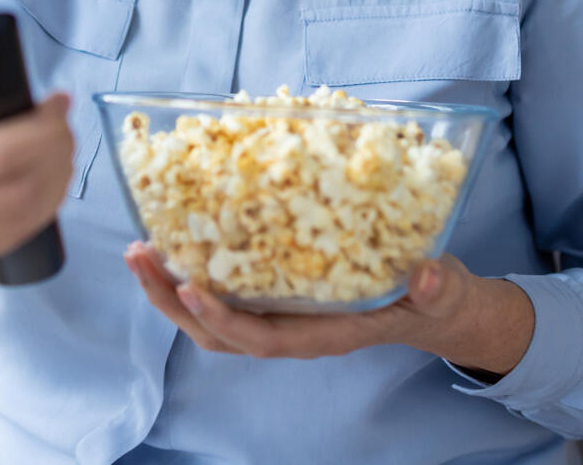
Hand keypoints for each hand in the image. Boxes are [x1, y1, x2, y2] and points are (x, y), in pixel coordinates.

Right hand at [0, 38, 74, 269]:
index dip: (38, 131)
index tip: (57, 106)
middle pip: (10, 194)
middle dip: (53, 158)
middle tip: (64, 131)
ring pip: (13, 222)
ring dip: (53, 186)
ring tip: (60, 154)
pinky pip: (1, 243)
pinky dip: (34, 216)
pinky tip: (42, 188)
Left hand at [123, 242, 533, 375]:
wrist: (434, 305)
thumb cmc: (434, 297)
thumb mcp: (442, 290)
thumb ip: (435, 287)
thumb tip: (429, 276)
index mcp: (328, 332)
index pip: (264, 338)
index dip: (224, 319)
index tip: (190, 290)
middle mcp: (295, 331)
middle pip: (220, 333)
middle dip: (174, 301)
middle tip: (140, 257)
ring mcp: (282, 317)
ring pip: (212, 318)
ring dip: (170, 290)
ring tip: (140, 251)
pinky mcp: (276, 297)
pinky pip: (223, 297)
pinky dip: (191, 276)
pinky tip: (172, 244)